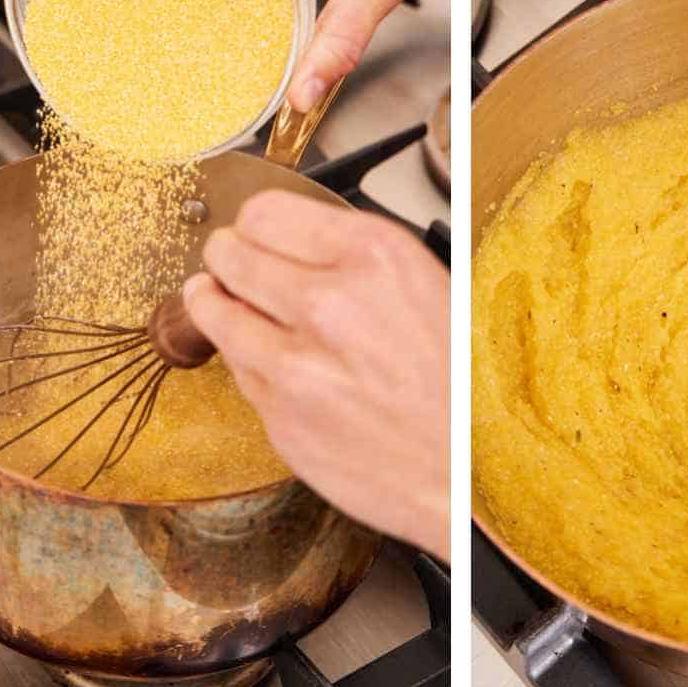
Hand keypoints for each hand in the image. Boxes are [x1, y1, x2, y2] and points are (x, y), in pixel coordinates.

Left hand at [183, 191, 449, 560]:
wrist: (473, 474)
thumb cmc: (467, 388)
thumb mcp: (436, 289)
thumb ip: (365, 258)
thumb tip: (306, 239)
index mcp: (375, 259)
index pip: (266, 212)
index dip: (257, 220)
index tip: (256, 227)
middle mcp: (329, 304)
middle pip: (231, 254)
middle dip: (228, 253)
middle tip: (229, 257)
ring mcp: (296, 366)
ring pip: (215, 310)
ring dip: (214, 300)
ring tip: (217, 296)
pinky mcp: (279, 416)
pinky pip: (236, 368)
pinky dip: (243, 357)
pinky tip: (265, 355)